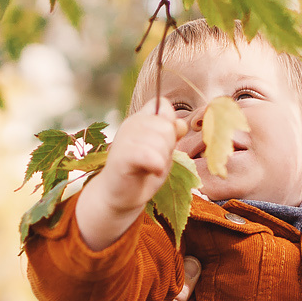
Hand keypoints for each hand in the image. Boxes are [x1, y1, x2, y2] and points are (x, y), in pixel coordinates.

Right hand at [73, 102, 181, 249]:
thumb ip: (172, 134)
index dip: (171, 123)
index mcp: (141, 119)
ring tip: (151, 167)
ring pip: (161, 142)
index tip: (164, 142)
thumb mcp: (163, 149)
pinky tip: (153, 171)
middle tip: (156, 160)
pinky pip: (148, 154)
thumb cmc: (142, 171)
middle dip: (168, 146)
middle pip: (167, 126)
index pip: (163, 105)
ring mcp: (124, 138)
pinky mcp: (122, 156)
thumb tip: (181, 125)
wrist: (120, 195)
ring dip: (162, 159)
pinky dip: (156, 165)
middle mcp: (131, 124)